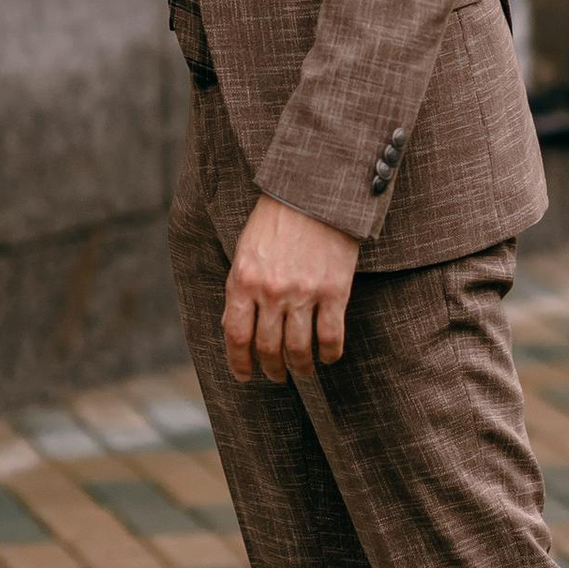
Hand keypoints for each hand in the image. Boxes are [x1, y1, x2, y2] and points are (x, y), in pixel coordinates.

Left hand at [222, 194, 358, 384]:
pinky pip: (330, 338)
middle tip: (276, 376)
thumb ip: (239, 289)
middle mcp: (271, 292)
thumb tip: (233, 328)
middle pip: (268, 349)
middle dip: (271, 369)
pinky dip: (328, 355)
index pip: (236, 336)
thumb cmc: (276, 220)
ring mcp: (304, 293)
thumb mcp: (245, 251)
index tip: (244, 376)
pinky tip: (326, 358)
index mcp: (243, 280)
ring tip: (301, 372)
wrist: (314, 192)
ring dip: (299, 368)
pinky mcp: (334, 292)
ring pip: (298, 350)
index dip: (239, 363)